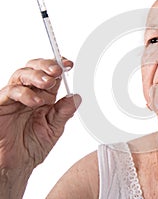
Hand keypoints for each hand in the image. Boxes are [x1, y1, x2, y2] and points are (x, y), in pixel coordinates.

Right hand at [0, 58, 80, 177]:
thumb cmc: (31, 147)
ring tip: (48, 83)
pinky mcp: (1, 105)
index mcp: (44, 98)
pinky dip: (24, 93)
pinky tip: (35, 101)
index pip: (51, 76)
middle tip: (58, 70)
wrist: (14, 165)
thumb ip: (64, 112)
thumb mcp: (54, 129)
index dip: (59, 66)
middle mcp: (29, 95)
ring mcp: (14, 99)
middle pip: (35, 69)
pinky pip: (10, 92)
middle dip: (47, 66)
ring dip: (37, 76)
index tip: (69, 65)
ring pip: (21, 75)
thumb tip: (76, 97)